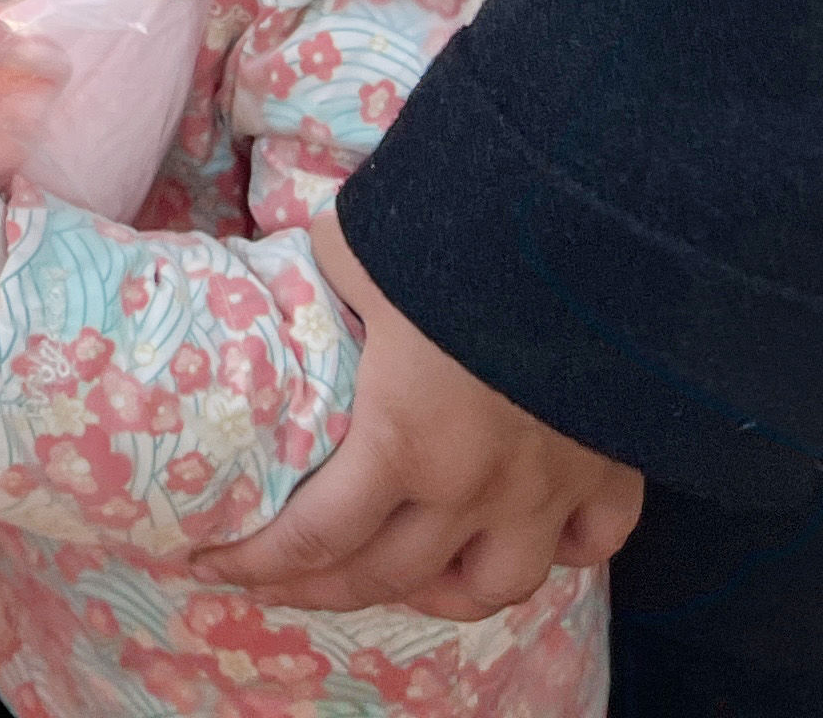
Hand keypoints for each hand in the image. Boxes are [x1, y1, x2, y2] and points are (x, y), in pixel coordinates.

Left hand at [190, 206, 644, 616]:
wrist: (590, 232)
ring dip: (442, 591)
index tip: (210, 565)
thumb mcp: (355, 243)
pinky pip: (592, 543)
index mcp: (400, 441)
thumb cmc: (457, 233)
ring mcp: (549, 490)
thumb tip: (298, 268)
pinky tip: (531, 537)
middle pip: (390, 577)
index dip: (257, 563)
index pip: (314, 537)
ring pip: (494, 586)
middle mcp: (472, 488)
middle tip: (286, 582)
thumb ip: (322, 271)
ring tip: (407, 575)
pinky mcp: (612, 470)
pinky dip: (561, 551)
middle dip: (325, 590)